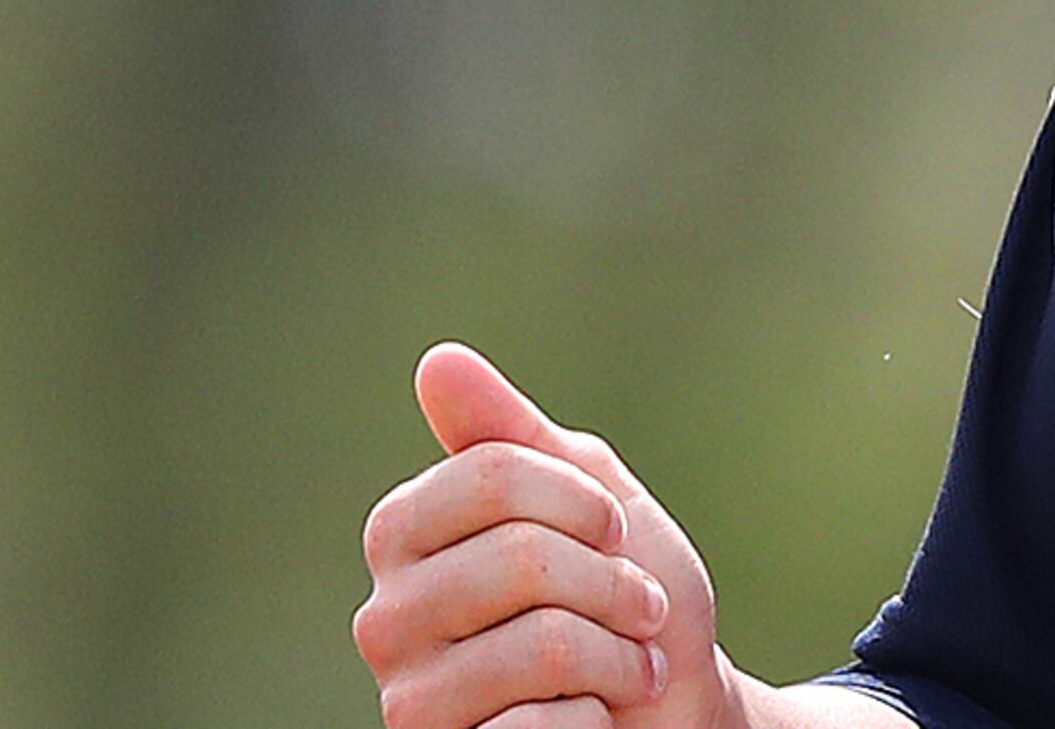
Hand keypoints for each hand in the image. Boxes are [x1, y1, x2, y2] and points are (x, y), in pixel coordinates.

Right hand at [356, 342, 746, 728]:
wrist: (669, 707)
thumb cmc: (626, 595)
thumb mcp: (589, 497)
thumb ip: (511, 436)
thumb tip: (437, 361)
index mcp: (405, 533)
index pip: (491, 472)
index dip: (584, 501)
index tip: (614, 532)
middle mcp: (385, 615)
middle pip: (521, 556)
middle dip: (614, 584)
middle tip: (638, 610)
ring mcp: (408, 697)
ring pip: (542, 643)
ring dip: (618, 656)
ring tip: (625, 666)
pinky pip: (538, 726)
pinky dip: (593, 718)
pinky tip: (587, 720)